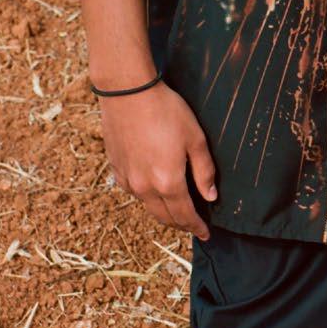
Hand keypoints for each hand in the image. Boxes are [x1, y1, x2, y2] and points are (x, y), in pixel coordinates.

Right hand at [98, 81, 218, 240]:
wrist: (127, 94)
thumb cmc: (166, 111)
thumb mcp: (195, 138)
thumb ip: (204, 171)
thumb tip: (209, 196)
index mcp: (168, 181)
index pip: (185, 215)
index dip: (196, 227)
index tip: (205, 234)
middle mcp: (145, 187)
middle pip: (165, 217)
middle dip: (181, 224)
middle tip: (193, 226)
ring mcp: (128, 180)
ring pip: (148, 206)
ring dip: (164, 212)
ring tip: (176, 210)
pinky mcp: (116, 170)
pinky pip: (134, 192)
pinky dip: (147, 197)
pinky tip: (154, 190)